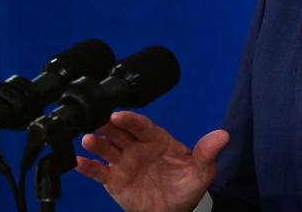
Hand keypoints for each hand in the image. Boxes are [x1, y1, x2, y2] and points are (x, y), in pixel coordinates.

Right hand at [74, 110, 229, 211]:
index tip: (119, 115)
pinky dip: (88, 167)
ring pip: (106, 148)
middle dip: (107, 125)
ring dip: (96, 143)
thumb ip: (207, 152)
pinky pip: (99, 172)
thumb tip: (223, 136)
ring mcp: (124, 162)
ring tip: (87, 139)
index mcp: (156, 139)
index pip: (141, 125)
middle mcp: (136, 147)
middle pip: (119, 132)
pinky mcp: (114, 180)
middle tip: (96, 120)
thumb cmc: (187, 186)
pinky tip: (78, 162)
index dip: (130, 119)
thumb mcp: (201, 170)